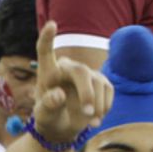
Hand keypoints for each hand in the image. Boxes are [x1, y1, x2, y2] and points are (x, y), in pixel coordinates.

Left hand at [30, 21, 112, 143]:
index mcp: (48, 72)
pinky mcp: (101, 82)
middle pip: (81, 72)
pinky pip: (108, 91)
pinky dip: (105, 107)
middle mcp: (67, 68)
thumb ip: (48, 105)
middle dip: (87, 93)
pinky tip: (96, 120)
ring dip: (97, 106)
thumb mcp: (43, 115)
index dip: (47, 38)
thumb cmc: (49, 117)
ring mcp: (87, 74)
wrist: (64, 126)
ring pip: (98, 84)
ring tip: (90, 124)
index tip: (51, 25)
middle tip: (88, 112)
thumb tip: (59, 95)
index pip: (45, 51)